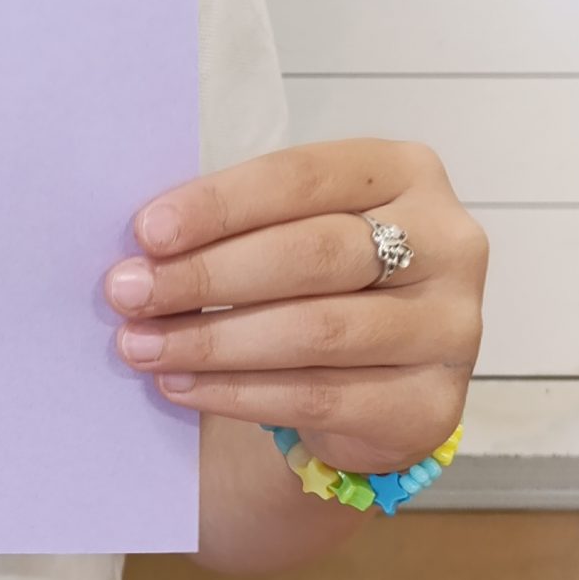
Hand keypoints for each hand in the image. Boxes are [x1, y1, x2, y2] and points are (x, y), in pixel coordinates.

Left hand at [103, 139, 486, 475]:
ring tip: (141, 345)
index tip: (146, 232)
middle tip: (128, 293)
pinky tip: (181, 386)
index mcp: (404, 173)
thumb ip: (236, 226)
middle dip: (207, 275)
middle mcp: (447, 242)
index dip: (220, 204)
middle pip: (313, 253)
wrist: (372, 388)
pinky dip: (237, 392)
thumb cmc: (318, 287)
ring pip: (316, 330)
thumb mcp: (287, 233)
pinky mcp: (432, 405)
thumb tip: (139, 249)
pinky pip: (319, 396)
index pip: (304, 176)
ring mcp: (451, 327)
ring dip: (211, 340)